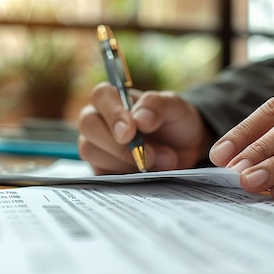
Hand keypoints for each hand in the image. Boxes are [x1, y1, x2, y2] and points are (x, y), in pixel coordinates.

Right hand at [78, 82, 213, 173]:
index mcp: (113, 98)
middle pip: (89, 125)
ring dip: (127, 161)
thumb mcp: (175, 107)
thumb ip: (157, 105)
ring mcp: (96, 145)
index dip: (113, 114)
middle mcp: (98, 119)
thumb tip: (140, 120)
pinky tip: (145, 175)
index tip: (131, 131)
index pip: (101, 96)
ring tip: (160, 162)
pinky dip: (124, 177)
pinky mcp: (100, 169)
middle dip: (119, 144)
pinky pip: (100, 175)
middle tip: (149, 155)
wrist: (185, 150)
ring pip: (91, 152)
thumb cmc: (174, 121)